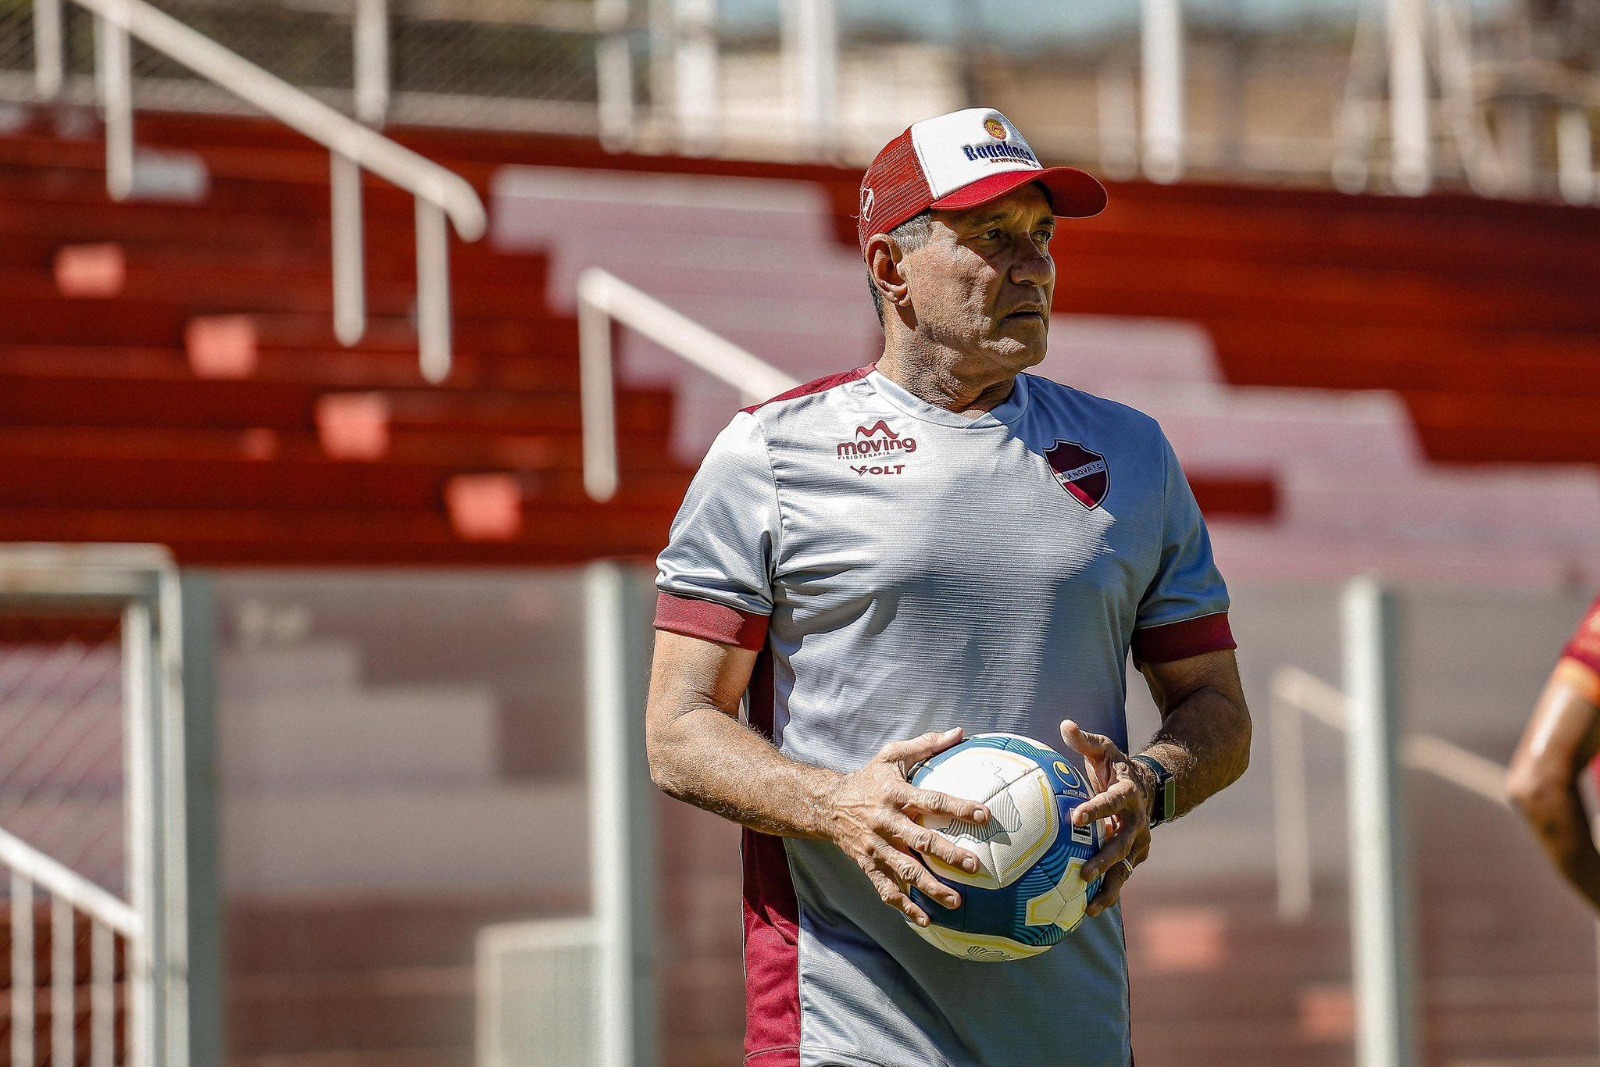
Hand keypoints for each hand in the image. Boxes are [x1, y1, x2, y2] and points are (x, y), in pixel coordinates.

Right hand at [825, 727, 990, 926]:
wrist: (826, 805)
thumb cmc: (868, 779)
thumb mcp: (891, 755)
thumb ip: (926, 745)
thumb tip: (960, 732)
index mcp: (895, 794)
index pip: (932, 800)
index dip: (958, 807)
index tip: (984, 815)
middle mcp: (886, 822)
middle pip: (920, 840)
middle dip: (948, 854)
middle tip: (974, 866)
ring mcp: (875, 847)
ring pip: (905, 870)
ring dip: (931, 887)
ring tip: (957, 900)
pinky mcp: (868, 865)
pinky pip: (886, 889)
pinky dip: (905, 907)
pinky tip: (927, 920)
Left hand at [1060, 720, 1153, 917]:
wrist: (1151, 788)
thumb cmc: (1117, 767)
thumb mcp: (1105, 751)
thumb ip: (1085, 740)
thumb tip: (1065, 724)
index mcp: (1127, 794)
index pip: (1111, 801)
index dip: (1095, 809)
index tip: (1075, 817)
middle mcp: (1136, 822)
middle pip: (1121, 844)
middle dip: (1104, 860)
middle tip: (1083, 873)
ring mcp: (1138, 843)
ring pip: (1125, 869)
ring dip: (1108, 888)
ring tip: (1088, 908)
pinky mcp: (1136, 857)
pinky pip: (1121, 878)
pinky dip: (1107, 895)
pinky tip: (1085, 912)